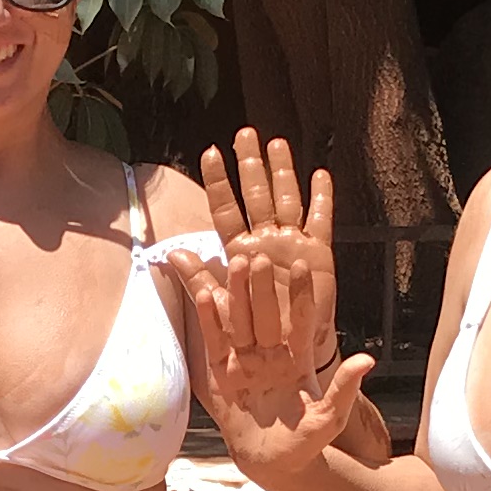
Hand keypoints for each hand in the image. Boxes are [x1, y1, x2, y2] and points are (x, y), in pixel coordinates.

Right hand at [188, 252, 372, 490]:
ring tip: (235, 264)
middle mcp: (271, 355)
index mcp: (298, 360)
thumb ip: (344, 388)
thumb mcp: (329, 418)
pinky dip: (210, 321)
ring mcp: (245, 363)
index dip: (299, 296)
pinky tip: (206, 295)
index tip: (302, 267)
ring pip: (240, 322)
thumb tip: (367, 359)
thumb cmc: (306, 442)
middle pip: (265, 315)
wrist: (275, 464)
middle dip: (262, 287)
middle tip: (260, 257)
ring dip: (237, 294)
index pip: (299, 321)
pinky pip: (216, 343)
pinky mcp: (222, 375)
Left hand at [196, 129, 336, 372]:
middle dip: (251, 165)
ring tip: (277, 144)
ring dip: (283, 172)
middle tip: (246, 134)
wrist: (288, 356)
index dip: (219, 182)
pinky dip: (321, 199)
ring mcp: (292, 244)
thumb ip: (198, 280)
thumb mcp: (221, 308)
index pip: (226, 209)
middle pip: (257, 196)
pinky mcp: (318, 254)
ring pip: (286, 200)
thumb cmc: (254, 331)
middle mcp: (266, 241)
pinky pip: (320, 221)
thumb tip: (169, 253)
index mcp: (241, 250)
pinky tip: (319, 175)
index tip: (211, 152)